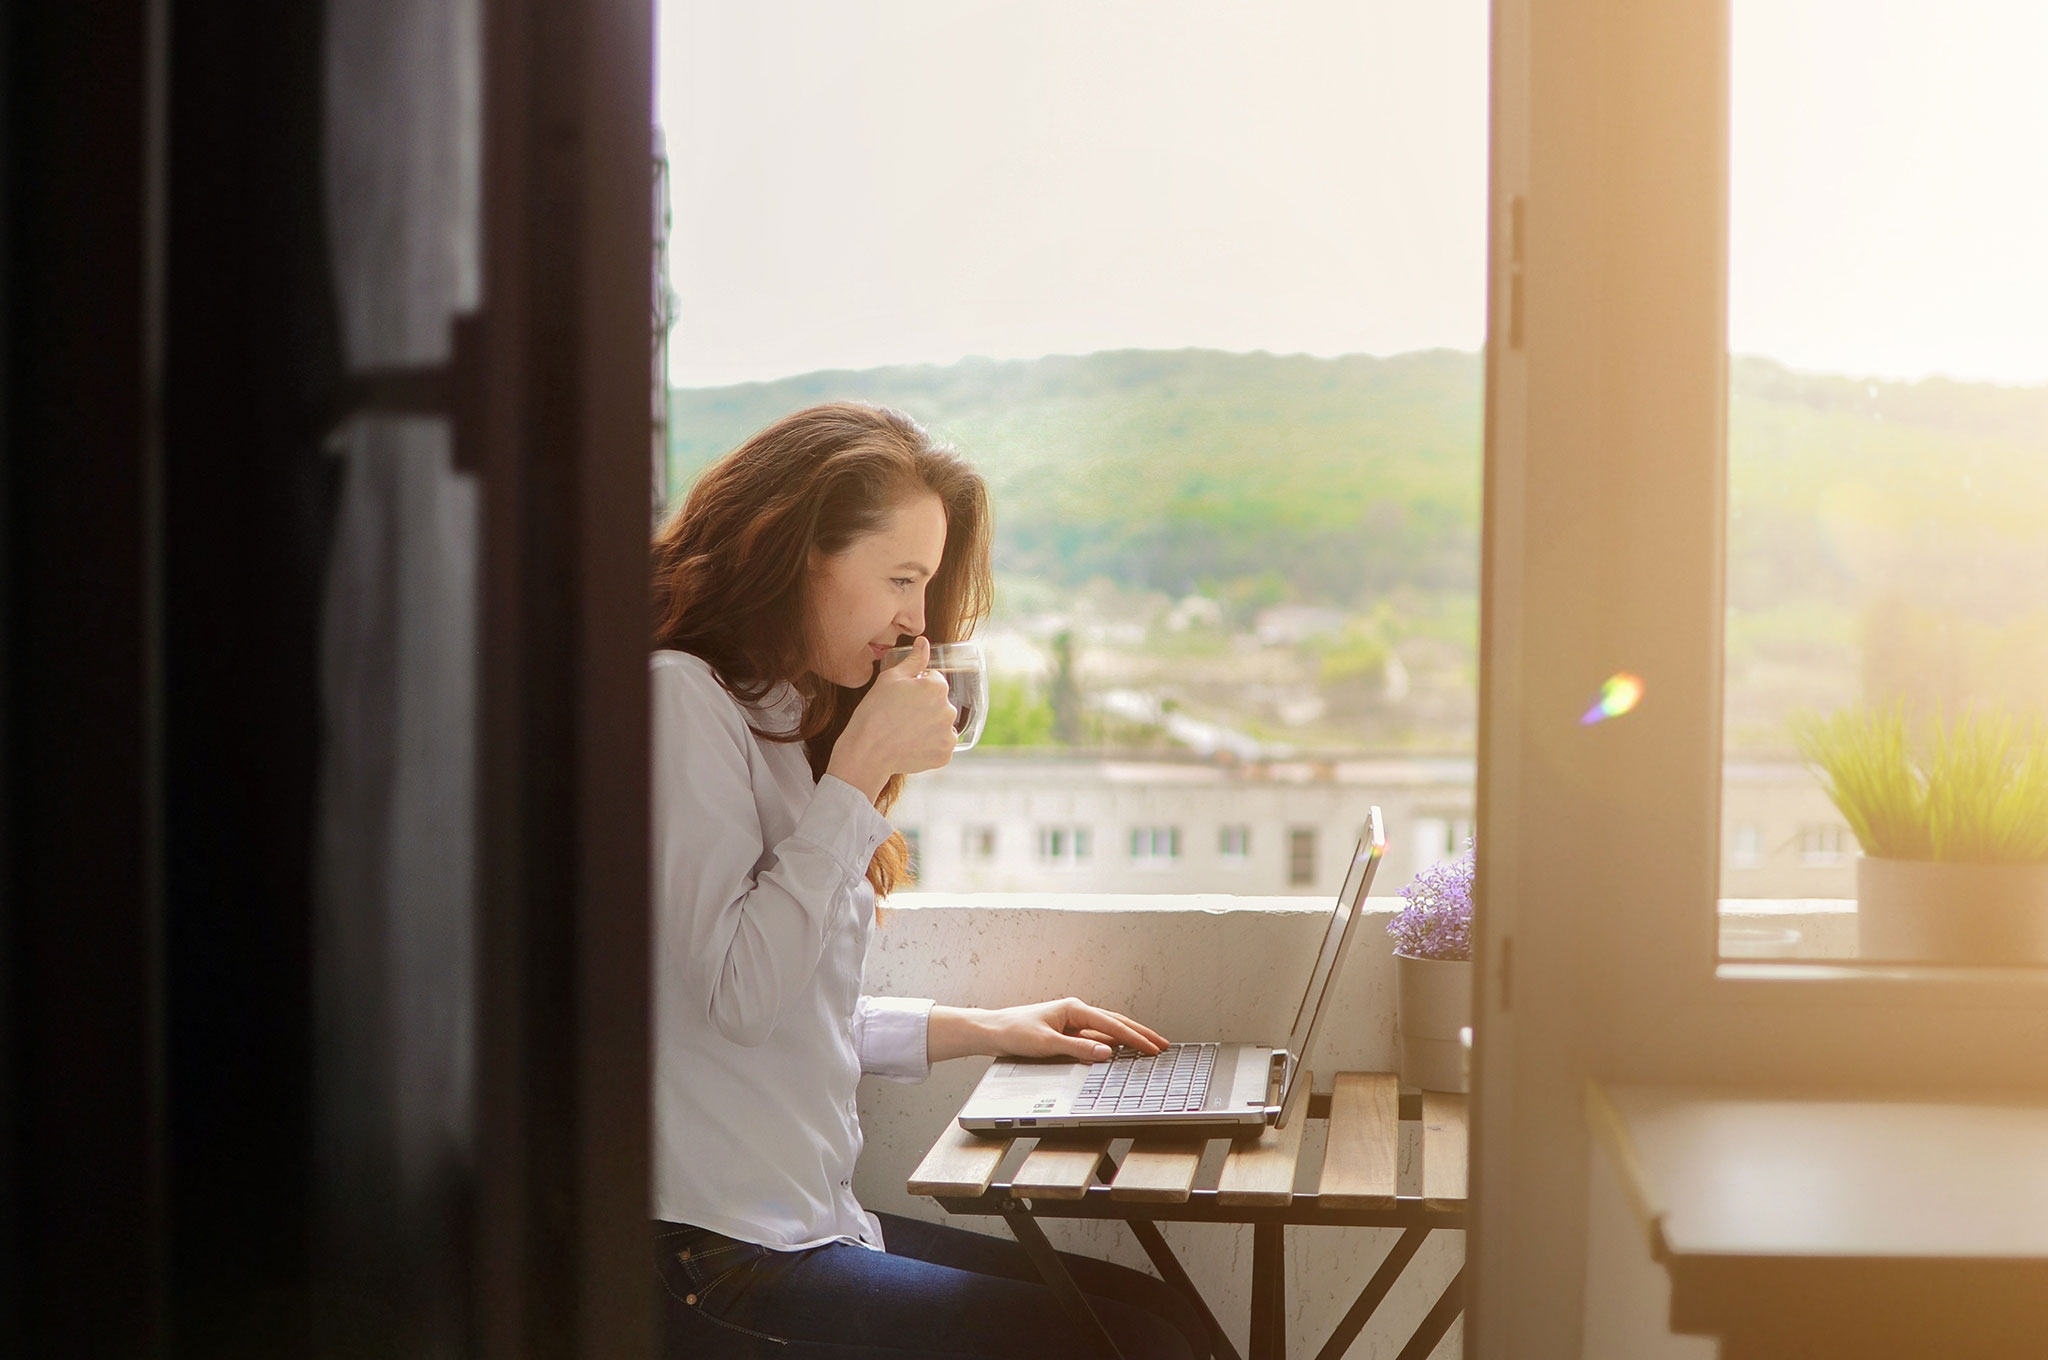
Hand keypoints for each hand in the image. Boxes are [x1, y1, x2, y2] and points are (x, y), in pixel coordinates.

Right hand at [826, 637, 956, 800]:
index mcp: (937, 687)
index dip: (917, 687)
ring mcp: (948, 735)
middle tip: (901, 716)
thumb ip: (914, 660)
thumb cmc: (874, 712)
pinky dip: (929, 747)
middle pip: (940, 703)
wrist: (867, 751)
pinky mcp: (944, 755)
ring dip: (929, 727)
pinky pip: (940, 747)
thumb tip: (924, 642)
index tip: (902, 698)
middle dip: (925, 706)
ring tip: (905, 732)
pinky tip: (911, 746)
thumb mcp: (890, 678)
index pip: (935, 681)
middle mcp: (948, 710)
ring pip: (941, 725)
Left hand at [966, 997, 1168, 1063]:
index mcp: (1073, 1009)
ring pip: (1107, 1030)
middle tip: (1162, 1044)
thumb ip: (1078, 1049)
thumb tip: (1106, 1053)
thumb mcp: (1047, 1044)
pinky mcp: (1066, 1033)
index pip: (1111, 1025)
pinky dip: (1111, 1044)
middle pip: (1115, 1023)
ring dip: (1128, 1038)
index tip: (1152, 1048)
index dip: (1134, 1038)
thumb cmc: (1014, 1032)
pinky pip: (1095, 1038)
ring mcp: (1071, 1022)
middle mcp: (1075, 1012)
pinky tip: (1121, 1050)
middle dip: (1140, 1033)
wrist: (991, 1032)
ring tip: (1149, 1046)